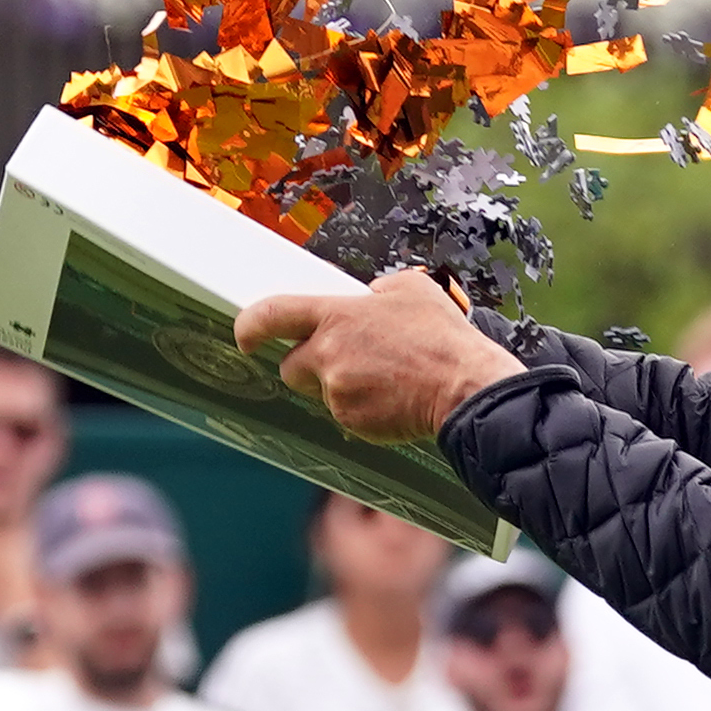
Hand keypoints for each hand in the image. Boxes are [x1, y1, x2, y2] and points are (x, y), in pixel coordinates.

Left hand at [234, 266, 526, 443]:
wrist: (465, 388)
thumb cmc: (443, 340)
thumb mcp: (412, 289)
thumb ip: (379, 290)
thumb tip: (372, 296)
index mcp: (336, 317)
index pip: (272, 315)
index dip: (251, 325)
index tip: (245, 334)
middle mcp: (328, 355)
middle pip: (291, 366)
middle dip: (310, 365)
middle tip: (345, 361)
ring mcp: (338, 392)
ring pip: (322, 392)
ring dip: (340, 386)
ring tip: (382, 379)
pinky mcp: (352, 421)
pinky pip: (345, 414)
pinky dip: (362, 408)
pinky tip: (391, 398)